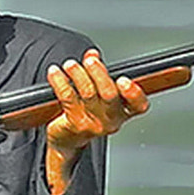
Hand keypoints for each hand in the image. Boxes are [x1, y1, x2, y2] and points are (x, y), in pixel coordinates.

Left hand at [43, 48, 149, 194]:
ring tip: (70, 64)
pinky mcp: (75, 123)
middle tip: (91, 61)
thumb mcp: (99, 95)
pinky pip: (68, 98)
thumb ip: (98, 73)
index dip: (134, 93)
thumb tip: (92, 54)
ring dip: (78, 75)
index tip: (124, 79)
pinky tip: (55, 73)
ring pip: (88, 94)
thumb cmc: (87, 114)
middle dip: (99, 74)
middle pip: (110, 95)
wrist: (67, 140)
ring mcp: (93, 123)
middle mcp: (111, 120)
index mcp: (123, 112)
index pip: (138, 105)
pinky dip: (60, 82)